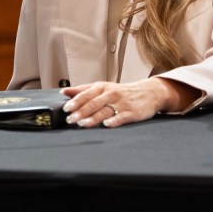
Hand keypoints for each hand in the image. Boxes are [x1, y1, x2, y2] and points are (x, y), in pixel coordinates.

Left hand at [61, 77, 191, 127]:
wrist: (148, 92)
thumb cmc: (121, 92)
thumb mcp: (102, 87)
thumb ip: (83, 90)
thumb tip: (64, 92)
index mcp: (102, 87)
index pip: (86, 94)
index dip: (75, 102)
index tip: (66, 109)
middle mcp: (111, 94)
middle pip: (93, 103)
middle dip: (81, 112)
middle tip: (70, 119)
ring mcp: (121, 103)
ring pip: (105, 111)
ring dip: (93, 118)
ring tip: (82, 124)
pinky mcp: (132, 112)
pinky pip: (121, 116)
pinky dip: (114, 120)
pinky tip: (107, 124)